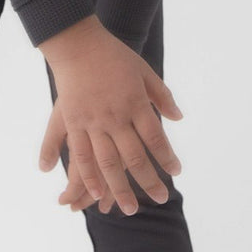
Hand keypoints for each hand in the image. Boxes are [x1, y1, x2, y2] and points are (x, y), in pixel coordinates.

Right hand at [38, 24, 183, 215]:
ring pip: (107, 163)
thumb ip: (161, 95)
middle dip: (149, 181)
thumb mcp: (144, 70)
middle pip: (134, 157)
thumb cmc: (114, 55)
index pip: (156, 138)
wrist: (78, 43)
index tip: (176, 172)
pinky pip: (80, 154)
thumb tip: (178, 118)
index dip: (167, 157)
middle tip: (161, 199)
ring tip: (129, 208)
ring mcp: (92, 121)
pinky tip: (96, 193)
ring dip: (119, 188)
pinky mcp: (73, 122)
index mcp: (135, 103)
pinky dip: (88, 176)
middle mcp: (115, 116)